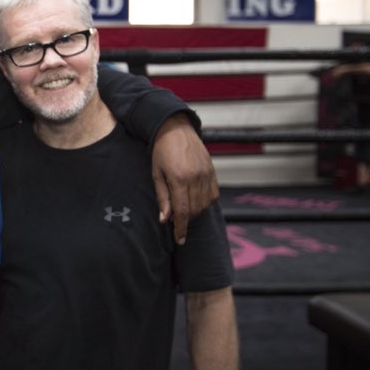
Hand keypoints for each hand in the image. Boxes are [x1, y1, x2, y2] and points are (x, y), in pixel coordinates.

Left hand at [151, 113, 218, 244]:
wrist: (175, 129)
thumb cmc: (161, 152)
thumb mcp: (156, 174)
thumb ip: (163, 198)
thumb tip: (165, 220)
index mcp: (179, 179)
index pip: (182, 212)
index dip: (181, 229)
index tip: (179, 240)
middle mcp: (196, 178)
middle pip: (195, 210)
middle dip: (186, 221)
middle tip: (176, 221)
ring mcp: (207, 174)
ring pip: (205, 204)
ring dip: (195, 213)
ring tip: (184, 211)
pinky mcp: (212, 171)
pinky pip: (213, 195)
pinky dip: (205, 203)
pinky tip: (196, 202)